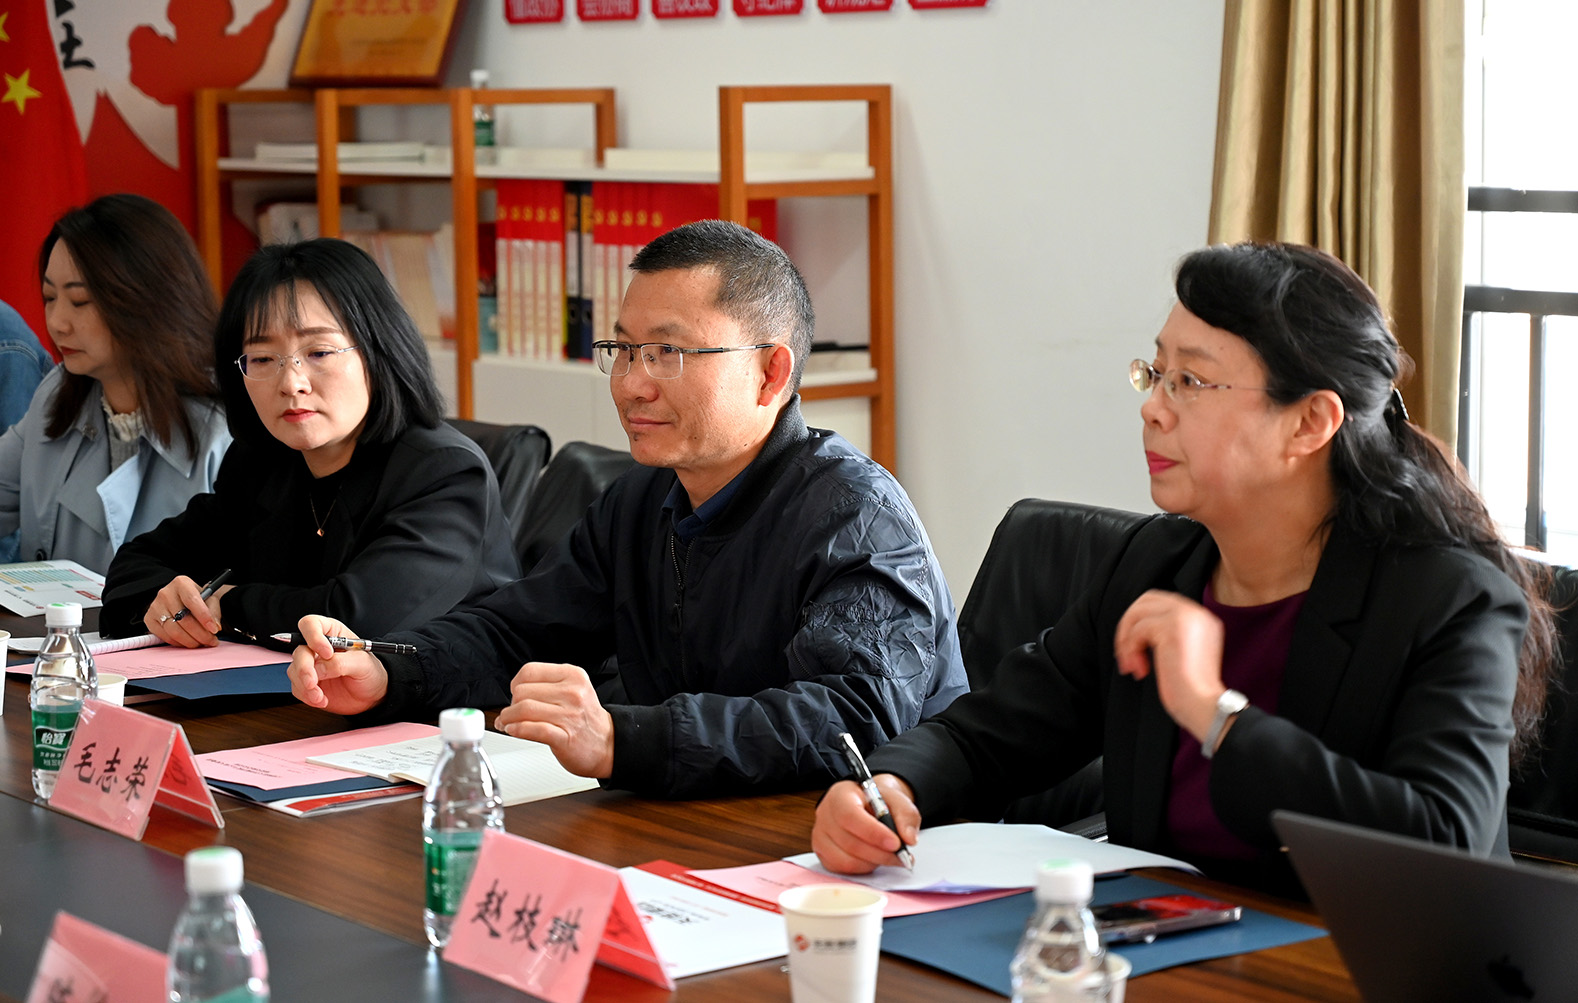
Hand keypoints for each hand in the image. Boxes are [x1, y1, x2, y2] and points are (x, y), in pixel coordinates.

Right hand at [144, 577, 229, 647]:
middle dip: (200, 634)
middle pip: (183, 619)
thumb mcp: (210, 599)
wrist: (181, 600)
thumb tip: (215, 626)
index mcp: (181, 583)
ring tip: (202, 643)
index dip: (204, 617)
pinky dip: (179, 642)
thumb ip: (214, 611)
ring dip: (191, 641)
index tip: (214, 629)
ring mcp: (155, 606)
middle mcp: (165, 593)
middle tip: (211, 641)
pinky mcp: (149, 619)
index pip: (192, 601)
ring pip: (174, 630)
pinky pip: (165, 636)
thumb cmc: (196, 599)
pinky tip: (188, 642)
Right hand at [286, 614, 388, 713]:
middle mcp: (317, 648)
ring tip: (320, 697)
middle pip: (299, 651)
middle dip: (304, 669)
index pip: (311, 624)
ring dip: (305, 686)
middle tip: (313, 683)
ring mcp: (311, 666)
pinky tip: (322, 700)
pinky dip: (307, 696)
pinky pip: (297, 688)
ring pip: (294, 671)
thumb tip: (317, 668)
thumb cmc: (370, 671)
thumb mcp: (362, 664)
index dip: (313, 637)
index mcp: (332, 633)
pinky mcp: (307, 683)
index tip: (327, 653)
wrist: (372, 694)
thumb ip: (340, 663)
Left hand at [495, 662, 614, 778]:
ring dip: (508, 718)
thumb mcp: (573, 690)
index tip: (516, 695)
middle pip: (522, 691)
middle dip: (512, 704)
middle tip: (513, 713)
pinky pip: (531, 729)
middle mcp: (573, 693)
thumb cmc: (585, 719)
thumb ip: (547, 685)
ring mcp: (569, 715)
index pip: (529, 671)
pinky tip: (514, 730)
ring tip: (507, 723)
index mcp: (573, 675)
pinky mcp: (565, 737)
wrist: (608, 745)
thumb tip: (513, 691)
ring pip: (524, 709)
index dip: (516, 684)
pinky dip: (516, 730)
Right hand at [811, 775, 919, 873]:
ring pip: (846, 860)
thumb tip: (908, 839)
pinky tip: (874, 859)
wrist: (867, 806)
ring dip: (873, 862)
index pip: (850, 816)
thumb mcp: (897, 800)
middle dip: (880, 853)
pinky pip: (843, 870)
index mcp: (840, 795)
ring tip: (890, 857)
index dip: (873, 833)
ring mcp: (820, 836)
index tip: (895, 843)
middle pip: (849, 842)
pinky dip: (864, 869)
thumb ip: (906, 815)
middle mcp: (825, 815)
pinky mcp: (823, 854)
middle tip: (902, 856)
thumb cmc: (878, 803)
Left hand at [1113, 589, 1226, 740]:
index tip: (1135, 648)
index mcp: (1201, 618)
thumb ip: (1167, 634)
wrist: (1204, 706)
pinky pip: (1138, 629)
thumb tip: (1136, 627)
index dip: (1140, 621)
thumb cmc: (1191, 690)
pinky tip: (1140, 670)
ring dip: (1127, 641)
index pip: (1160, 602)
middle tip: (1125, 653)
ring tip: (1132, 665)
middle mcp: (1195, 612)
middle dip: (1128, 625)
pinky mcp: (1172, 628)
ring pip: (1138, 613)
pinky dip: (1131, 650)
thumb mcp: (1182, 653)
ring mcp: (1185, 617)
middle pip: (1146, 600)